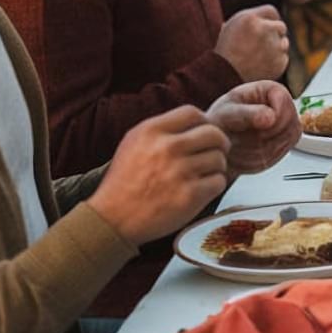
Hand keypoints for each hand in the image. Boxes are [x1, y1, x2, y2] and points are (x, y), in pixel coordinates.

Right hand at [88, 106, 230, 245]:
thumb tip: (197, 122)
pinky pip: (219, 181)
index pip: (192, 112)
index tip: (204, 134)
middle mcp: (167, 147)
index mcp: (151, 131)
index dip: (204, 122)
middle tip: (214, 153)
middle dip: (218, 143)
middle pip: (213, 133)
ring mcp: (180, 172)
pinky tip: (202, 190)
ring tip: (203, 174)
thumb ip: (162, 129)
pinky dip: (214, 186)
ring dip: (216, 167)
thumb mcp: (134, 143)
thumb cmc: (124, 182)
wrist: (112, 219)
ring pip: (219, 158)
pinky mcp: (190, 196)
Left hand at [207, 81, 302, 174]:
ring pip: (290, 137)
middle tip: (248, 137)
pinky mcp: (286, 139)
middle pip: (290, 122)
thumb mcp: (228, 115)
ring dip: (268, 146)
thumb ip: (248, 114)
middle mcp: (282, 103)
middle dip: (269, 135)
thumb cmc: (221, 121)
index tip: (258, 127)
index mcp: (269, 89)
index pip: (284, 101)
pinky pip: (285, 149)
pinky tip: (253, 150)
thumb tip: (270, 117)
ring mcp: (286, 122)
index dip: (273, 118)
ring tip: (247, 143)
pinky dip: (269, 154)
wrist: (219, 140)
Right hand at [217, 5, 289, 81]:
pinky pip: (283, 58)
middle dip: (274, 33)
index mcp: (250, 18)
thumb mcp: (230, 27)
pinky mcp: (280, 62)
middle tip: (262, 43)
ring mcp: (274, 46)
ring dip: (276, 47)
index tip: (265, 26)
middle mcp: (265, 29)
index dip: (269, 19)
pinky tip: (261, 66)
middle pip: (280, 26)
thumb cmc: (225, 51)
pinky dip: (276, 62)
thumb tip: (261, 16)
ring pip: (284, 43)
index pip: (271, 11)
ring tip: (258, 56)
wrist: (224, 76)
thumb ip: (249, 19)